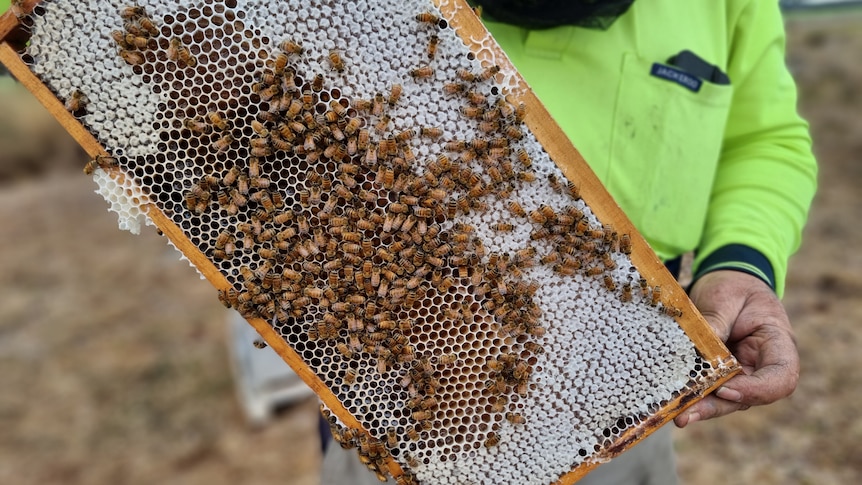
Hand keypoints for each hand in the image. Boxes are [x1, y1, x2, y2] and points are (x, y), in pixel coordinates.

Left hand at [674, 270, 798, 426]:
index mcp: (778, 344)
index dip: (756, 390)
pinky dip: (691, 397)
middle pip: (748, 397)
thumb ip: (715, 322)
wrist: (728, 283)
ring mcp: (740, 374)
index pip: (781, 378)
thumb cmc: (734, 287)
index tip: (725, 389)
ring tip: (677, 416)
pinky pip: (707, 389)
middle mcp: (762, 366)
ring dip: (701, 408)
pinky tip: (671, 403)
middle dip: (717, 407)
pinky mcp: (718, 375)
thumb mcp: (726, 296)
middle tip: (686, 415)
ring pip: (725, 399)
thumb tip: (698, 351)